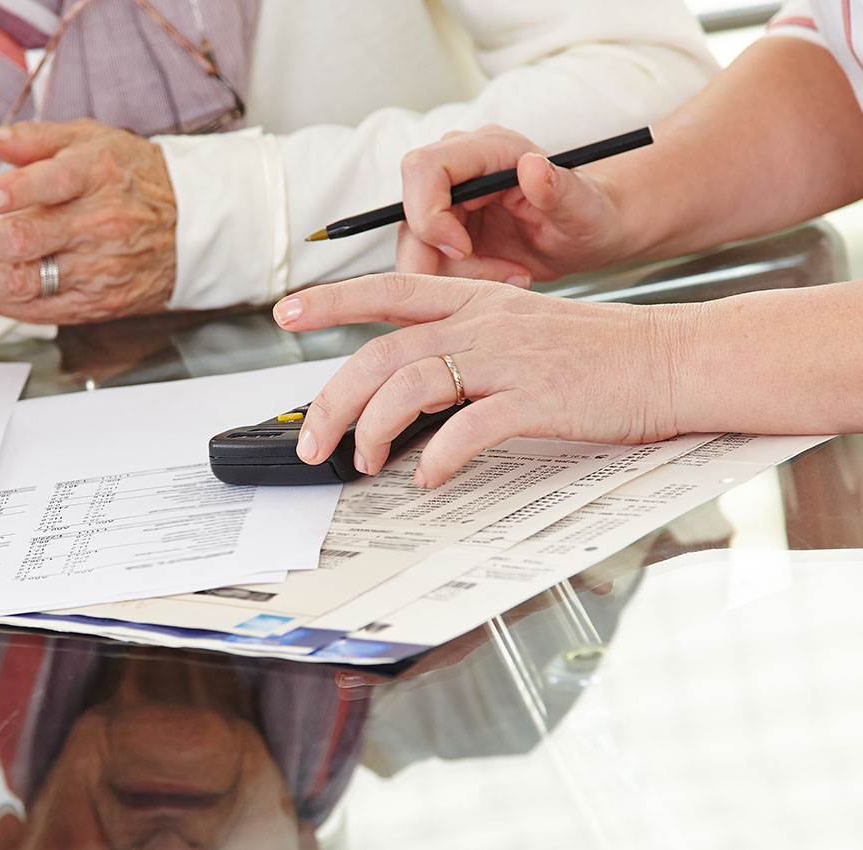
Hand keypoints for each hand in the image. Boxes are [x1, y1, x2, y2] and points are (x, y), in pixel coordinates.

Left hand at [0, 119, 176, 323]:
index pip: (56, 181)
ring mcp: (98, 267)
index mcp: (97, 175)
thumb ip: (34, 140)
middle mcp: (98, 224)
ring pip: (25, 282)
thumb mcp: (91, 140)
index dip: (18, 190)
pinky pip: (41, 309)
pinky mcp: (97, 302)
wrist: (191, 227)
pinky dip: (1, 303)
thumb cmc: (133, 180)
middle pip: (25, 240)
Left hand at [273, 273, 694, 486]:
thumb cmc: (600, 354)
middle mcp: (484, 322)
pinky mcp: (538, 398)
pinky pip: (468, 427)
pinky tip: (427, 477)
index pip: (388, 288)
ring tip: (365, 463)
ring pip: (410, 385)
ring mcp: (509, 358)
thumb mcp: (522, 330)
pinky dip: (438, 456)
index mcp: (477, 300)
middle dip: (332, 401)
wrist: (676, 360)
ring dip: (374, 431)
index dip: (330, 300)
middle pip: (381, 352)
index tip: (285, 312)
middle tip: (313, 444)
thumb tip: (406, 384)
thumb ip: (464, 344)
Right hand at [394, 125, 628, 283]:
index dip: (429, 214)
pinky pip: (430, 263)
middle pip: (411, 215)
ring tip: (511, 275)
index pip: (424, 168)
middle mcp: (460, 170)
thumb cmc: (590, 215)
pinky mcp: (445, 231)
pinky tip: (503, 275)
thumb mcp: (583, 208)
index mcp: (488, 149)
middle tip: (489, 280)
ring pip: (416, 247)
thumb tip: (532, 166)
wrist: (588, 235)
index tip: (464, 250)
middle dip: (438, 260)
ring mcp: (448, 201)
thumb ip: (558, 187)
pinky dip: (459, 281)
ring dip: (455, 275)